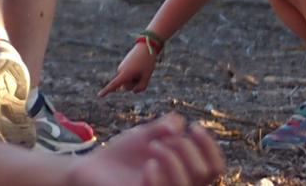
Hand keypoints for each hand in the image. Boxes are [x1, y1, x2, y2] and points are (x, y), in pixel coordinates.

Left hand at [66, 114, 224, 185]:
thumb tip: (178, 125)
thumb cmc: (121, 155)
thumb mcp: (146, 134)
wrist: (90, 169)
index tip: (194, 127)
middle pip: (204, 172)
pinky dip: (159, 176)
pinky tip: (147, 165)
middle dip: (187, 148)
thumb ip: (165, 127)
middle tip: (162, 139)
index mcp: (183, 171)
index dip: (210, 147)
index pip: (215, 167)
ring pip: (187, 183)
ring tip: (152, 147)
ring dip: (173, 158)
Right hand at [99, 43, 158, 95]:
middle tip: (143, 73)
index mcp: (125, 73)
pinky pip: (129, 75)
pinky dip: (134, 74)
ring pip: (128, 81)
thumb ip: (141, 87)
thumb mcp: (147, 76)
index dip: (106, 90)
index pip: (114, 84)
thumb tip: (133, 91)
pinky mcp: (124, 65)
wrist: (146, 45)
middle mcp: (121, 70)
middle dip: (135, 83)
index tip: (98, 95)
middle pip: (128, 87)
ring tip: (142, 68)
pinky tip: (140, 66)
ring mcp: (122, 67)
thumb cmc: (147, 61)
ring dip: (135, 78)